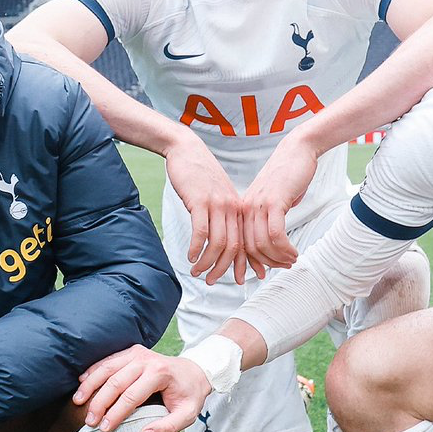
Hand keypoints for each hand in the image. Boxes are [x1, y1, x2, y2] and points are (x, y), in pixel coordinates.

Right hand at [73, 345, 208, 431]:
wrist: (195, 371)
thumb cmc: (189, 395)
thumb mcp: (188, 415)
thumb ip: (168, 427)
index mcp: (160, 374)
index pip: (132, 396)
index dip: (116, 413)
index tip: (104, 429)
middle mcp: (146, 360)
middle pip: (116, 381)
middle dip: (100, 403)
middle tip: (89, 421)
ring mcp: (137, 353)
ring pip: (107, 368)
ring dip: (90, 385)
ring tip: (78, 402)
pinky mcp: (130, 352)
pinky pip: (108, 360)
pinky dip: (93, 371)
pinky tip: (81, 382)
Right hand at [164, 134, 245, 284]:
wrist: (187, 150)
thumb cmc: (201, 175)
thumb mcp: (218, 196)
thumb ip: (223, 215)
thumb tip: (223, 239)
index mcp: (238, 209)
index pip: (245, 242)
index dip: (243, 264)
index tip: (239, 280)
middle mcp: (232, 208)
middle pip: (234, 247)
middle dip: (223, 269)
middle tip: (211, 281)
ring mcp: (217, 204)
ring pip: (218, 243)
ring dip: (208, 263)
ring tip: (197, 272)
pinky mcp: (200, 200)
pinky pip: (201, 231)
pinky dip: (197, 248)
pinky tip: (191, 256)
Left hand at [237, 133, 316, 274]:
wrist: (297, 150)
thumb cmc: (287, 175)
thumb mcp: (273, 200)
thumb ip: (268, 219)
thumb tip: (272, 241)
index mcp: (243, 209)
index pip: (240, 243)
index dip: (249, 262)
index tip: (260, 274)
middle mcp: (246, 208)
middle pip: (249, 247)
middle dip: (266, 263)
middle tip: (284, 267)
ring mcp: (258, 205)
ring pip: (262, 244)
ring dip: (278, 258)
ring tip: (291, 260)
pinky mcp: (274, 202)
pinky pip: (275, 234)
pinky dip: (285, 248)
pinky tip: (294, 252)